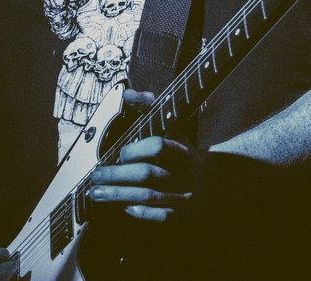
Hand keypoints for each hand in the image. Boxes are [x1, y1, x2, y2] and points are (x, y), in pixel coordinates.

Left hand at [88, 89, 194, 222]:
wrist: (214, 183)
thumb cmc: (182, 152)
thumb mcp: (171, 127)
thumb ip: (148, 109)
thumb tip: (127, 93)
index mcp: (180, 146)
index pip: (158, 145)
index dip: (135, 150)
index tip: (119, 154)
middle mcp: (184, 170)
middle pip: (148, 174)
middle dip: (117, 176)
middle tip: (96, 176)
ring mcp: (185, 194)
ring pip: (149, 196)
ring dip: (119, 195)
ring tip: (97, 194)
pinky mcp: (184, 215)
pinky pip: (160, 217)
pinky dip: (141, 212)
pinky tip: (125, 208)